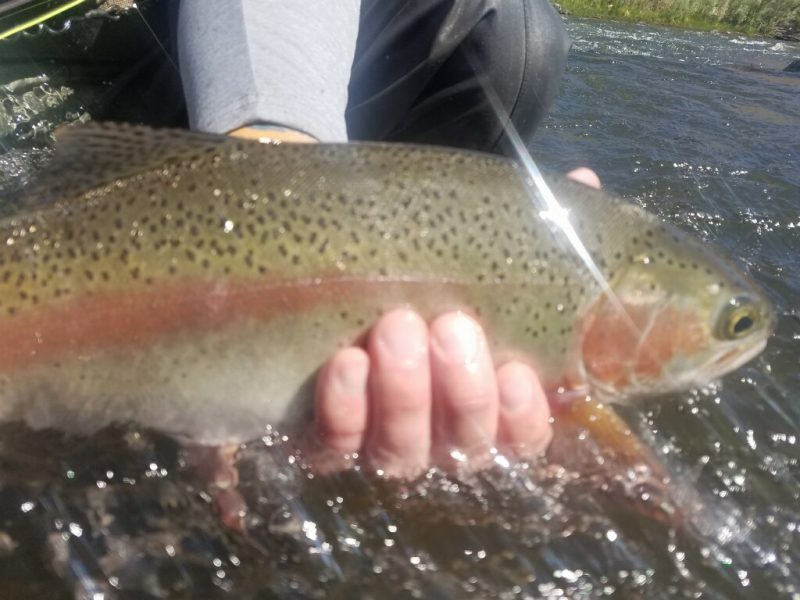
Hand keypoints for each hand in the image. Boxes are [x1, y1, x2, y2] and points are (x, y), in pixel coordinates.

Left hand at [307, 167, 601, 477]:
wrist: (343, 276)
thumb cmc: (432, 275)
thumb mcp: (480, 248)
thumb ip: (532, 227)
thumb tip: (583, 179)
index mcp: (490, 403)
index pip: (522, 436)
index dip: (523, 415)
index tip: (516, 371)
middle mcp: (443, 435)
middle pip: (465, 444)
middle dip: (463, 392)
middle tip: (451, 327)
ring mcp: (384, 441)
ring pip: (404, 451)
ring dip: (405, 394)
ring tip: (398, 325)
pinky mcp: (329, 441)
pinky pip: (337, 445)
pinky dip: (344, 409)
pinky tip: (347, 361)